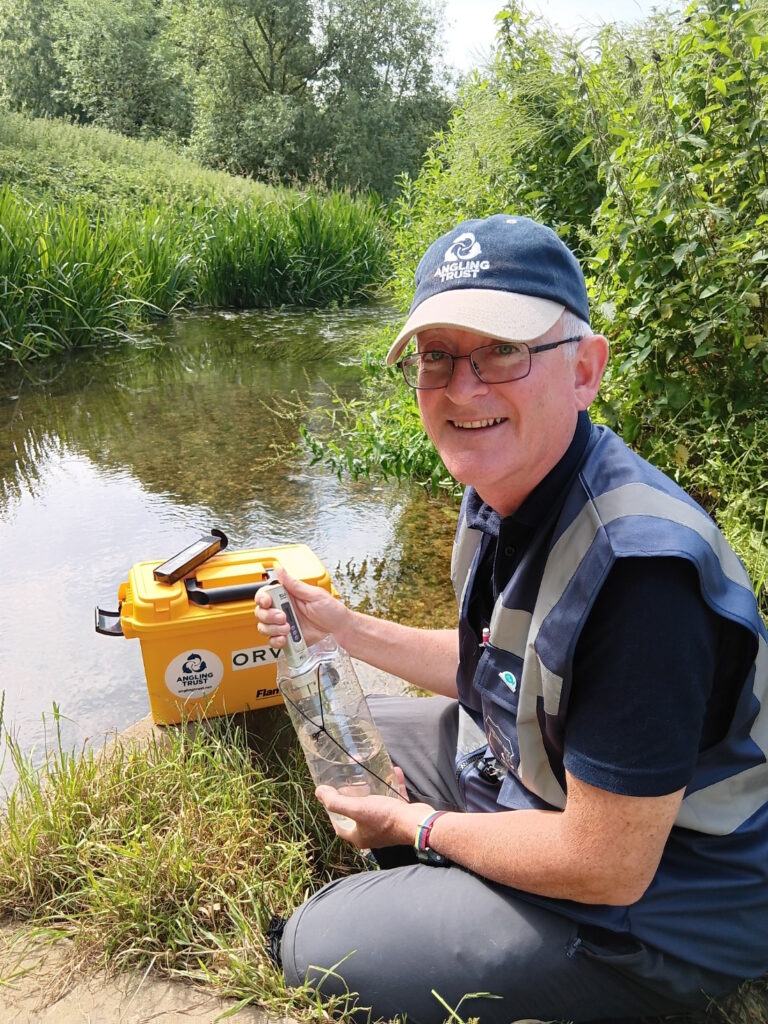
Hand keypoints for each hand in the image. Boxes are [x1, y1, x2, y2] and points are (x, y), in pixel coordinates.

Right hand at [254, 566, 351, 648]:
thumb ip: (295, 585)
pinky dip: (276, 641)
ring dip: (272, 629)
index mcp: (288, 597)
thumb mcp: (314, 595)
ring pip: (264, 627)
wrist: (341, 631)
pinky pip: (273, 642)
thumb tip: (280, 570)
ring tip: (288, 629)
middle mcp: (284, 610)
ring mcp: (285, 626)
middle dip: (269, 615)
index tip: (268, 601)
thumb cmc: (332, 611)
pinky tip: (285, 639)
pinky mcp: (288, 640)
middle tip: (283, 617)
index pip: (266, 595)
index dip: (262, 598)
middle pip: (261, 612)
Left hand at [316, 767, 435, 849]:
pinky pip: (393, 798)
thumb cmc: (385, 818)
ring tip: (368, 778)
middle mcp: (371, 834)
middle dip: (353, 801)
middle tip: (349, 785)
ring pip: (376, 807)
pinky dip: (392, 786)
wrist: (417, 823)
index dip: (332, 813)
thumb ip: (336, 802)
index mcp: (359, 837)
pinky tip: (394, 771)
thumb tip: (319, 792)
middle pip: (357, 817)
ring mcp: (387, 826)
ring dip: (373, 792)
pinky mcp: (400, 817)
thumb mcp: (357, 808)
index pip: (339, 827)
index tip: (330, 798)